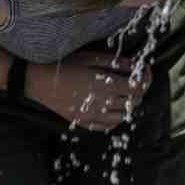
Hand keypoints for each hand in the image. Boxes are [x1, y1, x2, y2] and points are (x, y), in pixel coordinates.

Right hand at [25, 49, 151, 131]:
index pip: (138, 89)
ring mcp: (92, 115)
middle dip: (138, 91)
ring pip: (122, 117)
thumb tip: (136, 65)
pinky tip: (111, 108)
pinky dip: (114, 119)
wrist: (39, 81)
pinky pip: (106, 126)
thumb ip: (116, 63)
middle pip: (132, 103)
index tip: (145, 70)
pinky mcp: (82, 122)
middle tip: (134, 79)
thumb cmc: (65, 65)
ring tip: (123, 94)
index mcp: (106, 85)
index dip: (146, 79)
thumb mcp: (92, 58)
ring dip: (127, 106)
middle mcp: (102, 103)